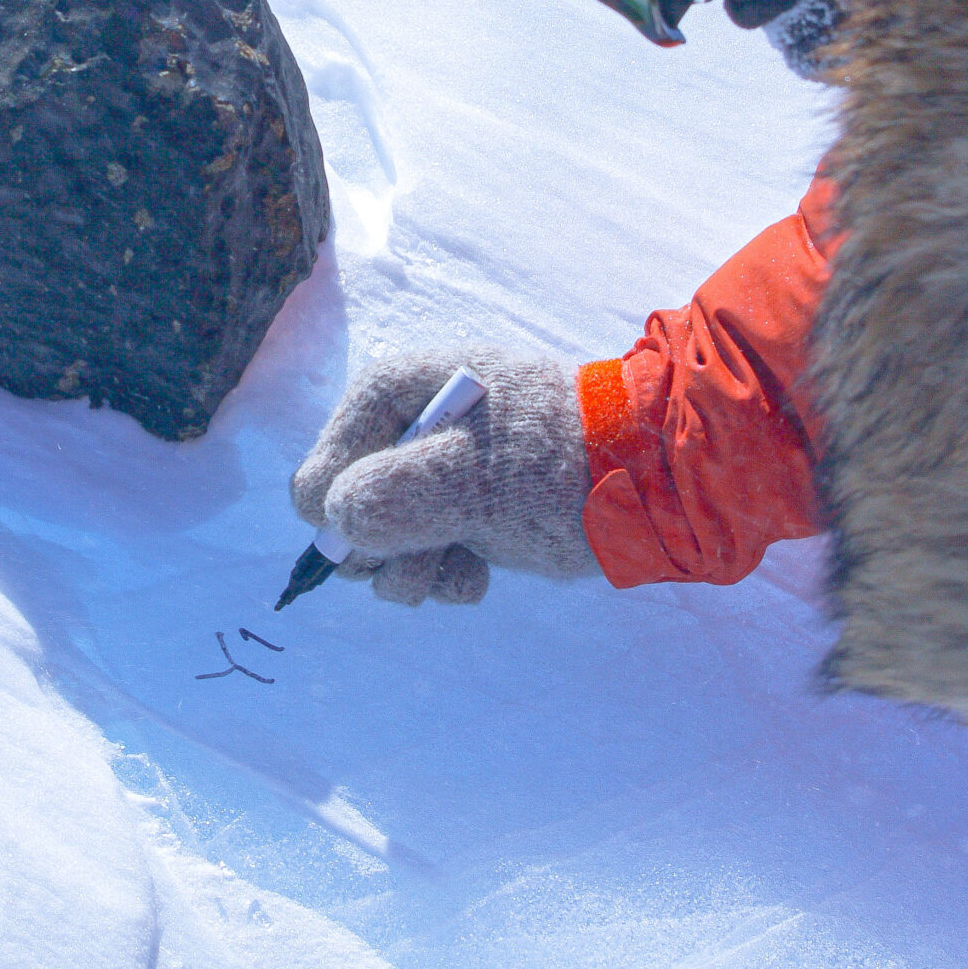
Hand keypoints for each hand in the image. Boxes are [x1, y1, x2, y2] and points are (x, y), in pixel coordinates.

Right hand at [290, 349, 599, 604]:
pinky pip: (417, 562)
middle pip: (342, 517)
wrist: (649, 483)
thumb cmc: (560, 465)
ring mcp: (430, 476)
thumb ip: (392, 495)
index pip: (318, 477)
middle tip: (437, 548)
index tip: (401, 529)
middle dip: (385, 548)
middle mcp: (403, 431)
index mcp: (394, 393)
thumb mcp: (476, 476)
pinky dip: (447, 575)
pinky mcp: (457, 514)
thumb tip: (337, 524)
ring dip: (418, 570)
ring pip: (376, 549)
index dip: (349, 516)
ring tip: (470, 560)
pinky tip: (484, 569)